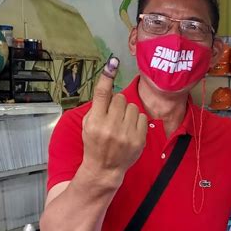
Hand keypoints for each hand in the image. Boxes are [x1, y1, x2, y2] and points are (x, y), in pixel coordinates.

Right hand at [82, 57, 146, 187]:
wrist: (105, 168)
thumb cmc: (94, 143)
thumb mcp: (87, 124)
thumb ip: (97, 106)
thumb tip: (108, 84)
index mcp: (95, 122)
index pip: (102, 94)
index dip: (107, 76)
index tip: (113, 62)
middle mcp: (110, 127)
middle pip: (120, 98)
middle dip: (117, 104)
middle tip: (113, 115)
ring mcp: (126, 134)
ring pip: (133, 106)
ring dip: (128, 111)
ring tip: (122, 123)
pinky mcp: (139, 139)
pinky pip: (142, 117)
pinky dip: (137, 120)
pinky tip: (130, 129)